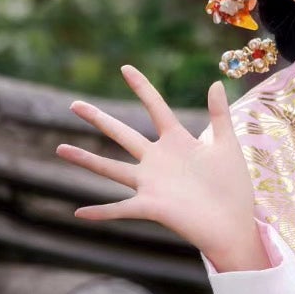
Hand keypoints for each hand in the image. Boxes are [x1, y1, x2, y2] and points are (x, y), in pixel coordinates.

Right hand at [56, 65, 262, 271]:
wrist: (234, 225)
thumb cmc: (233, 188)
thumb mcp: (227, 147)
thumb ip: (220, 116)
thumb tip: (216, 82)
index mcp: (177, 143)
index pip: (155, 108)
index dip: (141, 88)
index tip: (125, 68)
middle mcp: (158, 161)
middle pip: (122, 134)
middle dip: (98, 119)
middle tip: (74, 105)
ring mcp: (152, 184)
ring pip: (112, 169)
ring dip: (86, 160)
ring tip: (60, 149)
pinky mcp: (152, 206)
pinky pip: (121, 209)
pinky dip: (101, 212)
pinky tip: (80, 213)